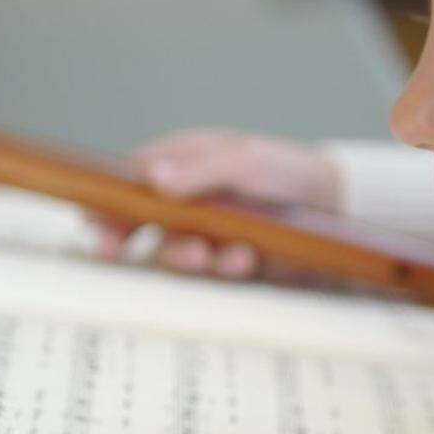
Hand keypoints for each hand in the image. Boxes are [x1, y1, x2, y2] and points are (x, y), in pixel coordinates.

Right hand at [97, 128, 341, 278]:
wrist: (341, 205)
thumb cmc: (289, 171)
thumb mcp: (244, 160)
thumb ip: (200, 170)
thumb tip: (152, 180)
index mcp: (185, 164)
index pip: (132, 181)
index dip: (107, 200)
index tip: (92, 219)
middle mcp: (189, 202)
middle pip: (138, 223)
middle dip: (125, 238)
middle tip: (116, 249)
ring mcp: (208, 233)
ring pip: (171, 252)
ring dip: (181, 256)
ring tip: (206, 254)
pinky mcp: (230, 261)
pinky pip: (210, 272)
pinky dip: (223, 267)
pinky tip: (244, 258)